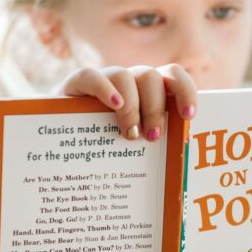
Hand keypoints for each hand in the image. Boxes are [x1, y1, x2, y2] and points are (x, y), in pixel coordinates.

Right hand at [53, 64, 197, 140]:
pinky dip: (105, 89)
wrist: (62, 141)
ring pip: (126, 76)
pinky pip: (92, 76)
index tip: (189, 115)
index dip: (185, 91)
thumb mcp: (133, 146)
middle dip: (156, 108)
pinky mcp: (77, 84)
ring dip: (133, 106)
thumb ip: (152, 146)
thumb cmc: (106, 148)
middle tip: (152, 137)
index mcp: (148, 91)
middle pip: (151, 77)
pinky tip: (114, 106)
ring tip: (130, 134)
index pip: (172, 76)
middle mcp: (129, 81)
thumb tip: (178, 175)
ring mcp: (104, 80)